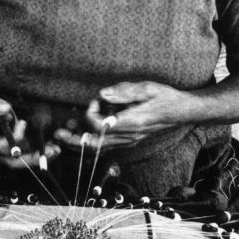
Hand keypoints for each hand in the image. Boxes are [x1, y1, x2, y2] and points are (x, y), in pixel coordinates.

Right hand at [0, 92, 57, 167]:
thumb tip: (5, 108)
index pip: (0, 146)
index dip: (15, 138)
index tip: (23, 123)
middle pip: (13, 161)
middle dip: (33, 158)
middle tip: (50, 151)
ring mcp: (1, 152)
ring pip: (21, 161)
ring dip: (38, 157)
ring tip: (55, 150)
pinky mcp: (10, 150)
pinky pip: (25, 155)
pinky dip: (37, 152)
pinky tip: (51, 148)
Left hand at [55, 81, 189, 150]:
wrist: (181, 112)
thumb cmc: (165, 97)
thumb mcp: (147, 88)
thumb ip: (124, 92)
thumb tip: (102, 94)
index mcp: (131, 123)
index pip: (100, 126)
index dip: (91, 113)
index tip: (98, 99)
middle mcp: (128, 136)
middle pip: (94, 145)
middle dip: (74, 140)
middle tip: (58, 134)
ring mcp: (128, 141)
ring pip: (98, 149)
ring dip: (79, 143)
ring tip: (64, 135)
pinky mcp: (127, 141)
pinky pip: (105, 147)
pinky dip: (90, 142)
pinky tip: (80, 135)